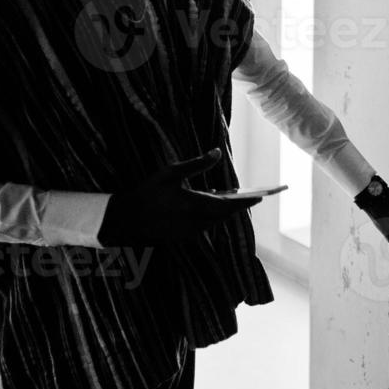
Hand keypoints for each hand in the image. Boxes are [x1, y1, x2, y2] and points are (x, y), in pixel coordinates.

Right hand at [99, 148, 262, 245]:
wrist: (126, 219)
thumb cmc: (149, 192)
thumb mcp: (172, 173)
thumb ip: (197, 163)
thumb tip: (217, 152)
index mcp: (195, 205)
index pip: (229, 205)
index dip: (247, 201)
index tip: (262, 196)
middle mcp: (196, 222)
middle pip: (226, 215)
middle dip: (239, 206)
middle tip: (253, 196)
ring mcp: (190, 232)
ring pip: (216, 221)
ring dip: (225, 211)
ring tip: (235, 197)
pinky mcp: (183, 236)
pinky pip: (205, 225)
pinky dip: (212, 215)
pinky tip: (212, 203)